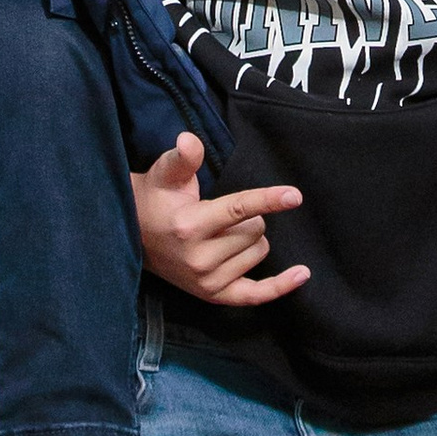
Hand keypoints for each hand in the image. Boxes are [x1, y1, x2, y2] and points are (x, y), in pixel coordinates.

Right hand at [135, 132, 308, 306]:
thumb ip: (182, 158)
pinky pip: (255, 294)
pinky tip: (302, 274)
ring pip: (260, 251)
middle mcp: (199, 257)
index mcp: (189, 225)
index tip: (295, 195)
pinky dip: (280, 286)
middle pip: (255, 230)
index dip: (268, 200)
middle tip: (221, 214)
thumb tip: (189, 140)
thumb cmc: (155, 200)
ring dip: (251, 239)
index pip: (238, 210)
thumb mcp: (164, 174)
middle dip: (248, 217)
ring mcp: (207, 280)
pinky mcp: (213, 295)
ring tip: (222, 233)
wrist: (134, 238)